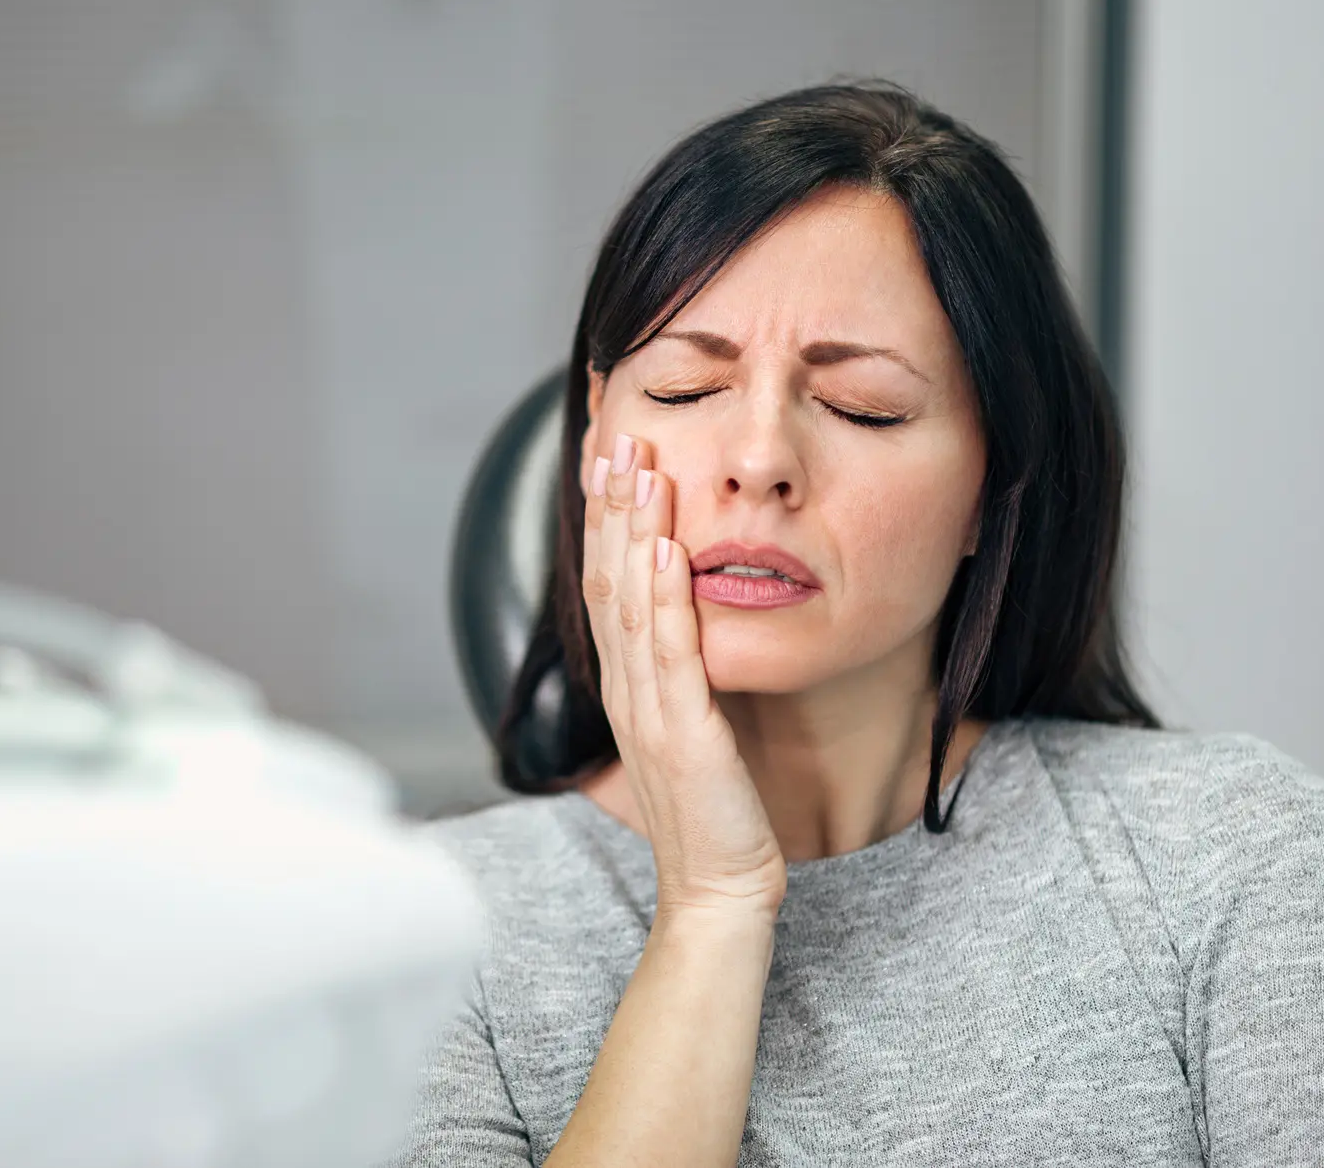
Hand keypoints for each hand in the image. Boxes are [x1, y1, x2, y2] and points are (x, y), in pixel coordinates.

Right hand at [583, 433, 786, 918]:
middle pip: (605, 577)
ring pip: (629, 601)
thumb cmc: (714, 815)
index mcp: (628, 686)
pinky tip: (663, 544)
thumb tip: (691, 621)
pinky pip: (668, 650)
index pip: (606, 584)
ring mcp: (648, 710)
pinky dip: (661, 593)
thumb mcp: (692, 730)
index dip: (603, 518)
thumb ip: (682, 676)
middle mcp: (627, 690)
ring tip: (639, 465)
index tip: (609, 457)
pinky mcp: (682, 732)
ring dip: (630, 528)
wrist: (719, 891)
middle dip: (608, 503)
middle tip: (611, 433)